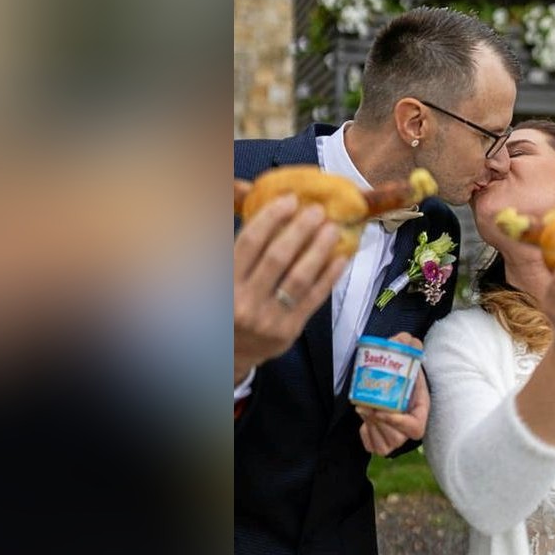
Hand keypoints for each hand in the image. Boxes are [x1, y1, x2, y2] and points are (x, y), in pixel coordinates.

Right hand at [234, 195, 348, 383]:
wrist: (228, 354)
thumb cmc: (226, 304)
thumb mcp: (214, 276)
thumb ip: (232, 245)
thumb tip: (247, 200)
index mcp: (223, 283)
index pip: (249, 243)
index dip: (271, 218)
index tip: (290, 200)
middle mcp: (244, 301)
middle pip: (278, 257)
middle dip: (300, 229)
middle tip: (317, 210)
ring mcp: (268, 318)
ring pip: (299, 278)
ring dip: (319, 249)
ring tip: (332, 229)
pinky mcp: (289, 331)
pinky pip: (314, 299)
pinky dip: (329, 276)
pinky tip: (341, 257)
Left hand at [356, 332, 429, 456]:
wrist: (391, 386)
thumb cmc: (400, 373)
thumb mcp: (406, 359)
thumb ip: (407, 346)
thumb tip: (406, 338)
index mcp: (420, 412)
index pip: (415, 428)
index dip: (398, 422)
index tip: (381, 411)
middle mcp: (409, 430)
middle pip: (395, 437)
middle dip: (377, 423)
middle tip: (363, 406)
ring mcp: (396, 439)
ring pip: (382, 444)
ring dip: (370, 427)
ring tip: (363, 409)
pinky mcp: (382, 444)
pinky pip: (372, 446)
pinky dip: (365, 435)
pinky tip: (364, 423)